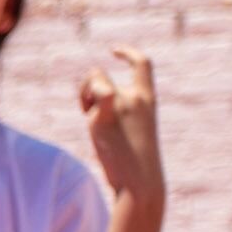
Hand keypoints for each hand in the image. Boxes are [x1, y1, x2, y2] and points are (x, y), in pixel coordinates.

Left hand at [79, 45, 162, 201]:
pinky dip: (84, 101)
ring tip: (88, 117)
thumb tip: (97, 105)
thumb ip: (120, 113)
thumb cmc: (137, 165)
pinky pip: (91, 94)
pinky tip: (85, 112)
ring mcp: (119, 105)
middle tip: (86, 110)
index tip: (113, 50)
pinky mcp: (103, 117)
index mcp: (148, 100)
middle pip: (98, 73)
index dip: (127, 53)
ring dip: (82, 97)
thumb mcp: (134, 131)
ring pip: (90, 82)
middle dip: (85, 88)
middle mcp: (134, 97)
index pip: (143, 64)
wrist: (140, 181)